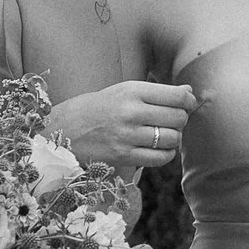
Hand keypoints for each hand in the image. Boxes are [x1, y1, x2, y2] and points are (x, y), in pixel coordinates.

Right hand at [51, 79, 196, 175]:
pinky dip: (165, 154)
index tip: (187, 103)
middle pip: (178, 118)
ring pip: (172, 139)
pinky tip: (156, 149)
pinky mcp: (124, 157)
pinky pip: (160, 158)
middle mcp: (131, 112)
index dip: (189, 100)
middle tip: (171, 121)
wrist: (59, 130)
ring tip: (162, 135)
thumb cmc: (94, 109)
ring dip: (173, 138)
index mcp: (131, 91)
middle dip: (181, 120)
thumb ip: (155, 92)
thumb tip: (189, 91)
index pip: (177, 95)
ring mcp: (128, 136)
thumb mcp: (121, 91)